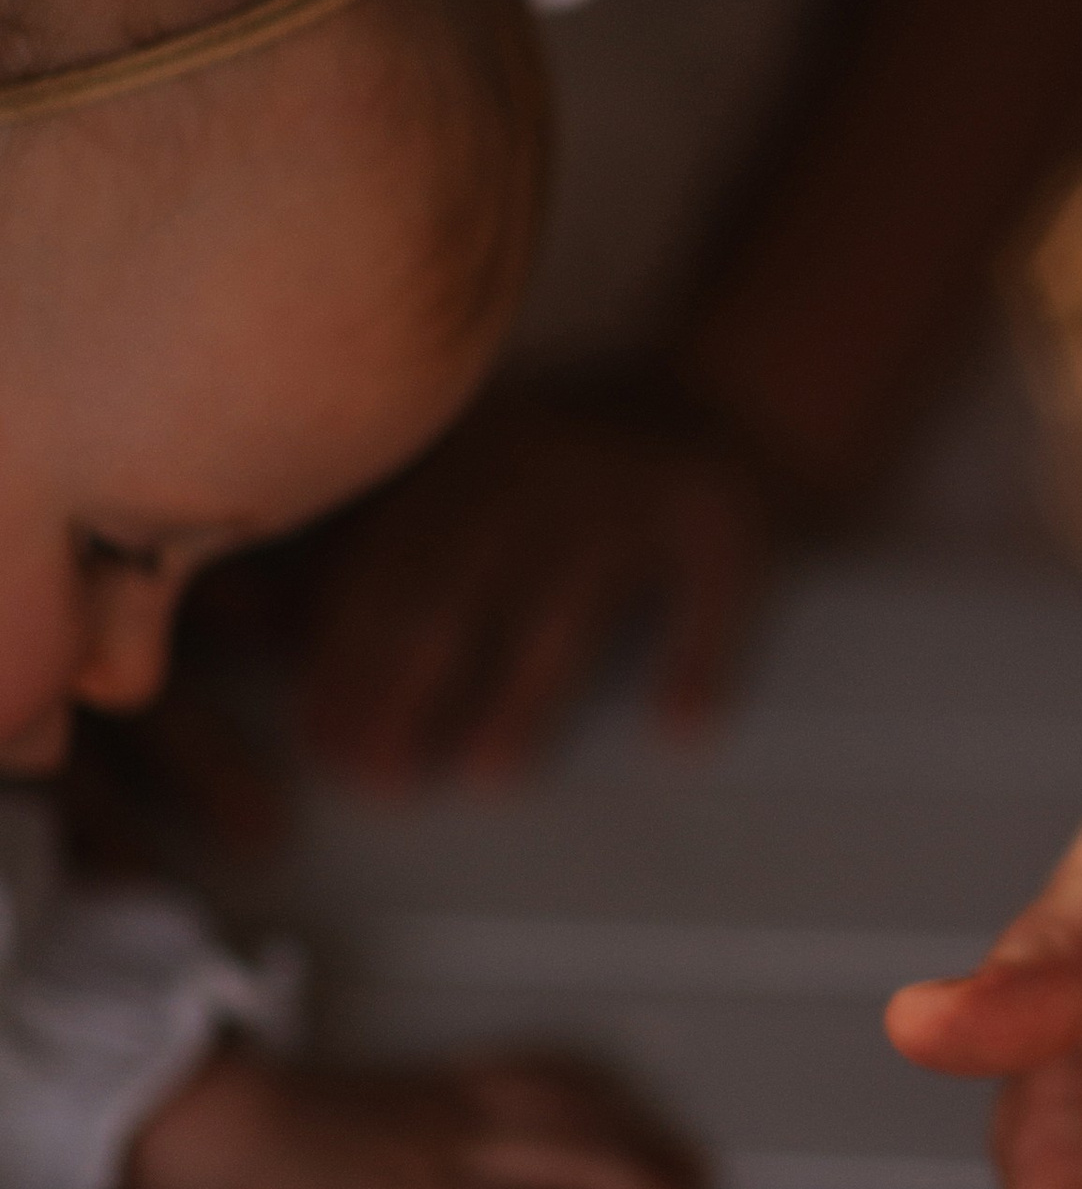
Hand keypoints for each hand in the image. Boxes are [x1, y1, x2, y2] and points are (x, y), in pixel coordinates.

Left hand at [125, 1042, 711, 1188]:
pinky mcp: (452, 1080)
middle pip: (580, 1155)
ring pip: (575, 1105)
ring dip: (642, 1138)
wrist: (217, 1124)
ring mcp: (458, 1104)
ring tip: (695, 1179)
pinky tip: (628, 1111)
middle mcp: (454, 1145)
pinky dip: (596, 1086)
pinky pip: (540, 1066)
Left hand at [296, 380, 783, 787]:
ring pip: (574, 596)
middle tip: (379, 779)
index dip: (347, 654)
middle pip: (464, 581)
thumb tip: (247, 630)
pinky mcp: (727, 516)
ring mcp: (638, 485)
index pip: (386, 560)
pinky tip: (681, 728)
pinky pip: (714, 588)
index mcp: (462, 448)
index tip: (320, 742)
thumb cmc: (551, 478)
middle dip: (411, 685)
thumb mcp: (450, 489)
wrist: (713, 409)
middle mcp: (544, 458)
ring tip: (486, 775)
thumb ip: (357, 556)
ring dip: (529, 689)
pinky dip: (702, 654)